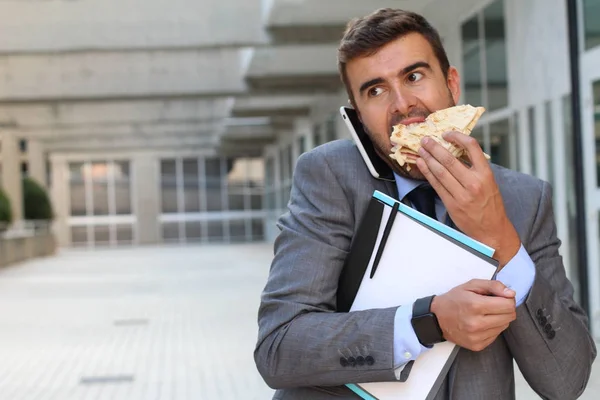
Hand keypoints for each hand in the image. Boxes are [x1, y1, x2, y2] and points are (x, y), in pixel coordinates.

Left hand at [416, 132, 520, 267]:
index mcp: (486, 174)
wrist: (492, 230)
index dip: (458, 137)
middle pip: (449, 159)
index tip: (447, 134)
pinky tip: (421, 165)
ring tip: (420, 150)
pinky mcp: (451, 204)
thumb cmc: (490, 205)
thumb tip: (456, 151)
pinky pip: (436, 185)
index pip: (472, 147)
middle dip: (435, 147)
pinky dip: (427, 173)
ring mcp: (461, 194)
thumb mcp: (489, 182)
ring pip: (440, 171)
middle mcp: (473, 183)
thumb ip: (474, 168)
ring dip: (427, 159)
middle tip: (425, 139)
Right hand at [431, 279, 516, 351]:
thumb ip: (493, 285)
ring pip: (504, 326)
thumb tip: (511, 294)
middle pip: (509, 317)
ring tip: (485, 314)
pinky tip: (481, 323)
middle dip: (505, 309)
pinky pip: (496, 336)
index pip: (508, 305)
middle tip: (493, 304)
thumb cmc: (454, 300)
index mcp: (475, 305)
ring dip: (499, 318)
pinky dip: (492, 328)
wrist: (436, 319)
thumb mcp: (471, 285)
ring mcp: (477, 337)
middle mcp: (476, 323)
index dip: (507, 299)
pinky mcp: (477, 345)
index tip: (500, 297)